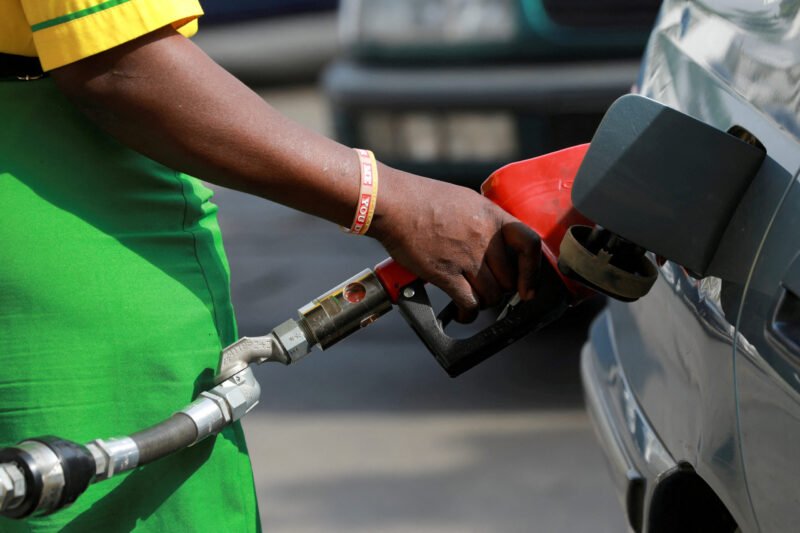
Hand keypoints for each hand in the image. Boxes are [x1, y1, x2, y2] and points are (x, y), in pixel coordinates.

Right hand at [370, 167, 540, 321]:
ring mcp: (466, 257)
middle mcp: (484, 237)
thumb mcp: (465, 201)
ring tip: (473, 299)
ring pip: (492, 295)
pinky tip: (462, 312)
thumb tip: (495, 245)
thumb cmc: (422, 199)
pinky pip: (469, 303)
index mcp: (492, 216)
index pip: (530, 245)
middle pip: (509, 279)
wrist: (393, 204)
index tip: (528, 286)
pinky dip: (467, 313)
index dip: (533, 270)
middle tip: (488, 288)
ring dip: (483, 302)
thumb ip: (485, 222)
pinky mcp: (445, 274)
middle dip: (500, 289)